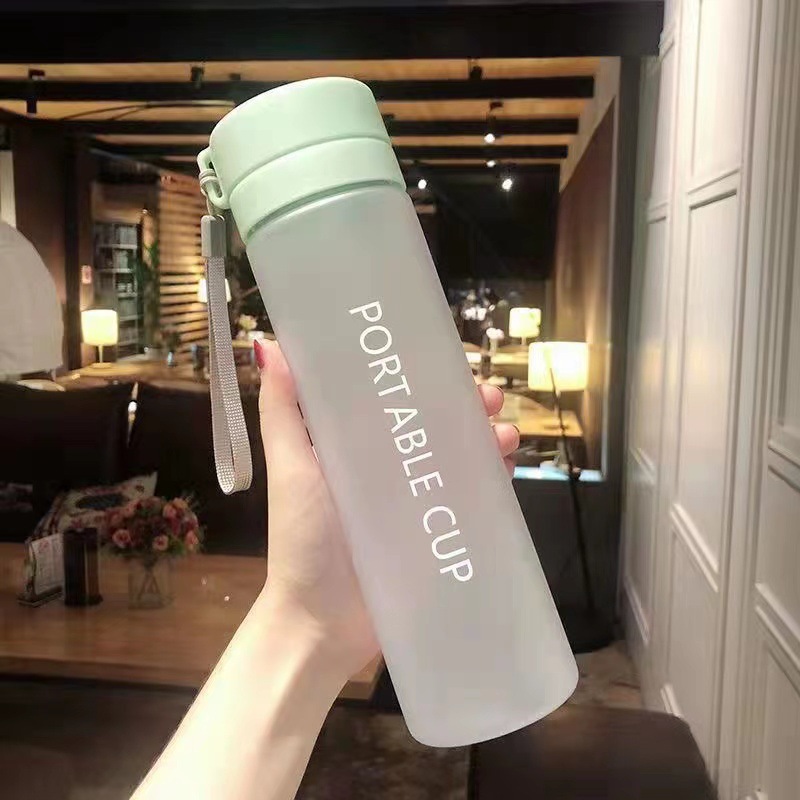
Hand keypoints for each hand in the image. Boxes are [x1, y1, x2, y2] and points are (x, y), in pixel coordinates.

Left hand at [254, 339, 519, 683]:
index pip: (394, 401)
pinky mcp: (438, 533)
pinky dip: (493, 479)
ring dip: (487, 437)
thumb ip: (282, 413)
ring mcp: (417, 502)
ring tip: (505, 432)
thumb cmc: (302, 541)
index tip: (445, 359)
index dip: (421, 378)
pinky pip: (471, 500)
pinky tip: (506, 467)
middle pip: (435, 425)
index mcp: (355, 447)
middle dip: (466, 404)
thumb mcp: (290, 469)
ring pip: (461, 457)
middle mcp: (389, 469)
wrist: (323, 623)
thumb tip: (270, 345)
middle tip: (488, 394)